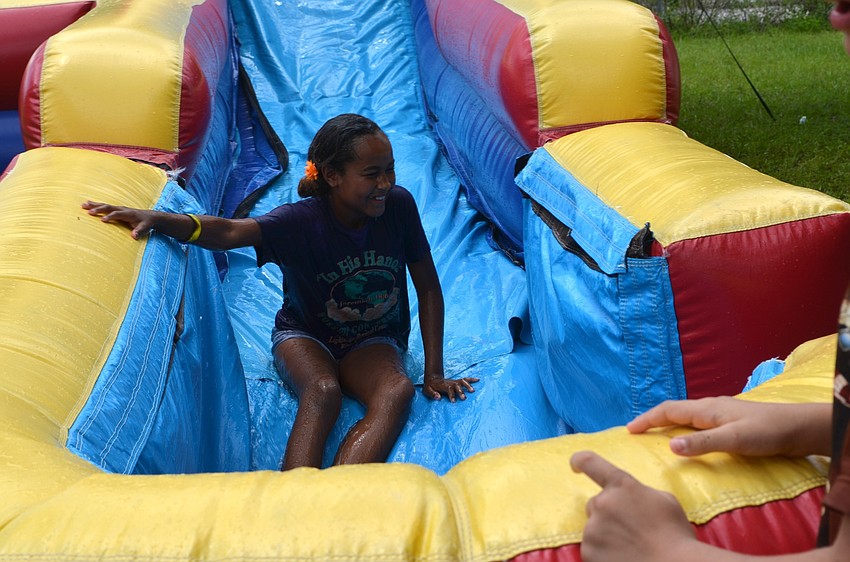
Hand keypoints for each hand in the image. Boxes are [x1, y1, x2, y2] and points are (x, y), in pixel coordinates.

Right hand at [82, 201, 154, 239]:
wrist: (150, 216)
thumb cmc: (146, 223)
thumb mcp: (145, 228)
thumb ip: (139, 231)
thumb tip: (134, 236)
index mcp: (128, 213)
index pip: (118, 214)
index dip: (110, 216)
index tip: (102, 220)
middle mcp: (122, 209)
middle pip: (109, 207)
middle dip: (98, 209)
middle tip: (88, 211)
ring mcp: (119, 208)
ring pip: (105, 205)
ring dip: (94, 205)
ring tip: (83, 205)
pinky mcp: (116, 209)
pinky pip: (105, 206)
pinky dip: (96, 205)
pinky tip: (88, 204)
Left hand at [422, 376, 477, 401]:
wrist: (432, 379)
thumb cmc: (430, 387)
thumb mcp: (427, 391)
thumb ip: (432, 394)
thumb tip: (438, 397)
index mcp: (443, 386)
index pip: (449, 389)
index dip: (451, 395)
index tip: (453, 401)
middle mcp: (450, 383)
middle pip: (457, 386)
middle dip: (460, 391)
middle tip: (464, 398)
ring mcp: (454, 382)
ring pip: (462, 382)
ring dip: (468, 385)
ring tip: (472, 391)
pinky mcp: (457, 381)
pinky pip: (465, 379)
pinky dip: (471, 379)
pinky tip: (478, 380)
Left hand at [570, 451, 696, 561]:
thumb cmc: (675, 536)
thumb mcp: (664, 501)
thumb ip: (640, 492)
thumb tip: (632, 497)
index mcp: (622, 486)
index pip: (591, 463)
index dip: (580, 461)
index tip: (575, 464)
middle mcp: (603, 503)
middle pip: (596, 504)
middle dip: (608, 513)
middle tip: (630, 529)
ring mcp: (593, 529)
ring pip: (594, 528)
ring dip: (607, 535)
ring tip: (631, 547)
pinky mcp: (588, 552)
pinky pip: (592, 549)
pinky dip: (603, 554)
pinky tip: (624, 558)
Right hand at [627, 397, 830, 457]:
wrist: (798, 428)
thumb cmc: (766, 432)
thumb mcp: (733, 439)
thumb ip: (702, 442)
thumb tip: (670, 446)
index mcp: (705, 409)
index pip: (667, 410)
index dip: (647, 419)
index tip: (629, 429)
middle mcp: (709, 408)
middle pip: (674, 410)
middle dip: (653, 419)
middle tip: (637, 431)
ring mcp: (720, 414)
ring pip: (686, 415)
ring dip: (668, 422)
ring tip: (656, 435)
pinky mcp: (730, 423)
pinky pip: (697, 422)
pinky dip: (683, 427)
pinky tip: (688, 437)